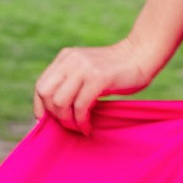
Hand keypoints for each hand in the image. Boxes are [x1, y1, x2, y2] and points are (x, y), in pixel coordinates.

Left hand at [34, 38, 165, 131]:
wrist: (142, 55)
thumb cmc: (117, 70)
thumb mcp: (88, 70)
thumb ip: (72, 82)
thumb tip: (56, 111)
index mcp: (66, 57)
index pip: (41, 86)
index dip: (41, 108)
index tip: (49, 123)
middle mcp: (71, 60)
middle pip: (46, 94)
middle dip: (53, 115)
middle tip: (68, 125)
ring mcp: (84, 68)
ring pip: (60, 102)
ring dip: (68, 121)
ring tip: (80, 127)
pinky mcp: (98, 77)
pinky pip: (80, 106)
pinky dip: (81, 121)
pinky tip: (88, 127)